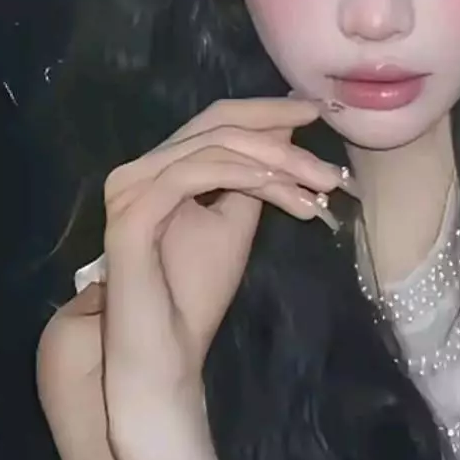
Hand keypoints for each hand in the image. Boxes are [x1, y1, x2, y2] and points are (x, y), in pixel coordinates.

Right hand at [99, 97, 345, 441]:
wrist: (167, 349)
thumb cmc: (197, 290)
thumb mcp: (235, 220)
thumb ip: (254, 176)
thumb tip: (285, 133)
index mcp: (163, 166)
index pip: (219, 119)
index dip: (269, 111)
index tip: (319, 113)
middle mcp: (140, 168)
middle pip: (218, 123)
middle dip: (281, 136)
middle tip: (328, 163)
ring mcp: (131, 187)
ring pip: (214, 145)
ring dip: (274, 161)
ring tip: (315, 184)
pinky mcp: (132, 212)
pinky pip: (192, 174)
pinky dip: (240, 174)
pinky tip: (276, 184)